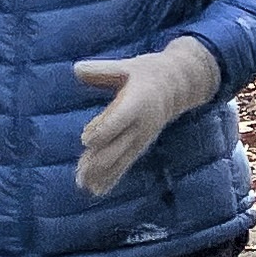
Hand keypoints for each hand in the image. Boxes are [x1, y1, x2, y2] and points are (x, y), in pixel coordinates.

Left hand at [72, 36, 221, 196]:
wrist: (179, 86)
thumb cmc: (148, 72)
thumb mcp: (127, 66)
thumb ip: (102, 70)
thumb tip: (76, 69)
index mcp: (138, 102)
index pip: (120, 119)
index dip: (103, 130)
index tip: (85, 139)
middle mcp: (141, 124)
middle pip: (119, 146)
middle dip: (100, 162)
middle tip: (81, 176)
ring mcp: (141, 138)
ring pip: (120, 159)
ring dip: (102, 173)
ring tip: (84, 186)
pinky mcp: (139, 145)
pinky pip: (125, 163)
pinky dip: (111, 177)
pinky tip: (97, 189)